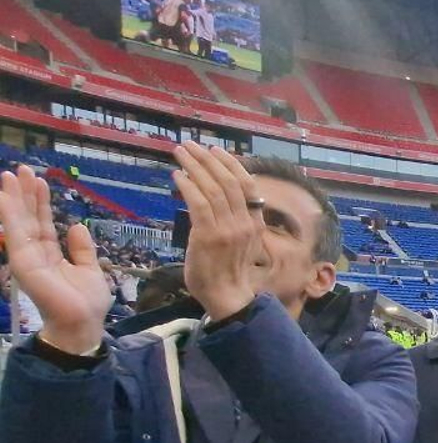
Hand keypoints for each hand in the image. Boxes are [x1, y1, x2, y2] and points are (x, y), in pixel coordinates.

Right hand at [0, 165, 109, 351]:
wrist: (82, 324)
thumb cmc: (86, 302)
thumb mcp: (90, 269)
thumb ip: (82, 248)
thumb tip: (76, 226)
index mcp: (50, 254)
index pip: (41, 223)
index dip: (40, 202)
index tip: (39, 180)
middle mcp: (35, 253)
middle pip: (27, 217)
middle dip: (24, 193)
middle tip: (22, 169)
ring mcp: (27, 257)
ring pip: (18, 221)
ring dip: (13, 197)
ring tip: (10, 174)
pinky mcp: (23, 262)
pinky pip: (15, 233)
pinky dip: (10, 213)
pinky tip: (6, 196)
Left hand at [170, 141, 266, 318]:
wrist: (228, 297)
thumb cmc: (229, 272)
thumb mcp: (243, 244)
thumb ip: (237, 222)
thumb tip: (224, 201)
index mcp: (255, 223)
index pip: (248, 185)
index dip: (232, 164)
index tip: (216, 150)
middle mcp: (244, 223)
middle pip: (228, 181)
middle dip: (208, 159)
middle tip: (192, 145)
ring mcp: (227, 229)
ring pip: (212, 188)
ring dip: (194, 166)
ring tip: (180, 153)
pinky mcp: (208, 235)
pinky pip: (198, 203)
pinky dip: (188, 186)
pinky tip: (178, 176)